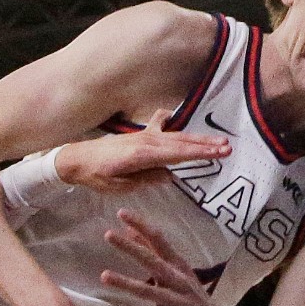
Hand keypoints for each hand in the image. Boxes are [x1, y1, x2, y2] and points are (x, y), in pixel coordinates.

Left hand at [53, 113, 230, 192]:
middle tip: (228, 148)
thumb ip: (146, 180)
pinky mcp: (140, 135)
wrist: (76, 159)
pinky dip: (172, 122)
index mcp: (142, 156)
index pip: (178, 154)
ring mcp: (144, 136)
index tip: (220, 154)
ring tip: (217, 141)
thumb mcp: (119, 186)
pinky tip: (178, 119)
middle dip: (206, 145)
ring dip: (196, 138)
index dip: (200, 154)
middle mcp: (146, 141)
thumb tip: (169, 175)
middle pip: (182, 143)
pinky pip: (161, 126)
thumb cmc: (95, 175)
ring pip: (176, 135)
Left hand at [101, 214, 237, 305]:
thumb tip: (130, 231)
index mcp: (178, 265)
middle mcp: (179, 280)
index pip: (158, 240)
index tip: (121, 212)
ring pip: (150, 291)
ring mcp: (178, 302)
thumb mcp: (175, 271)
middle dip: (131, 248)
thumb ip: (153, 252)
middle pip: (152, 261)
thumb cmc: (189, 294)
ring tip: (104, 276)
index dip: (141, 225)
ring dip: (127, 283)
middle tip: (108, 235)